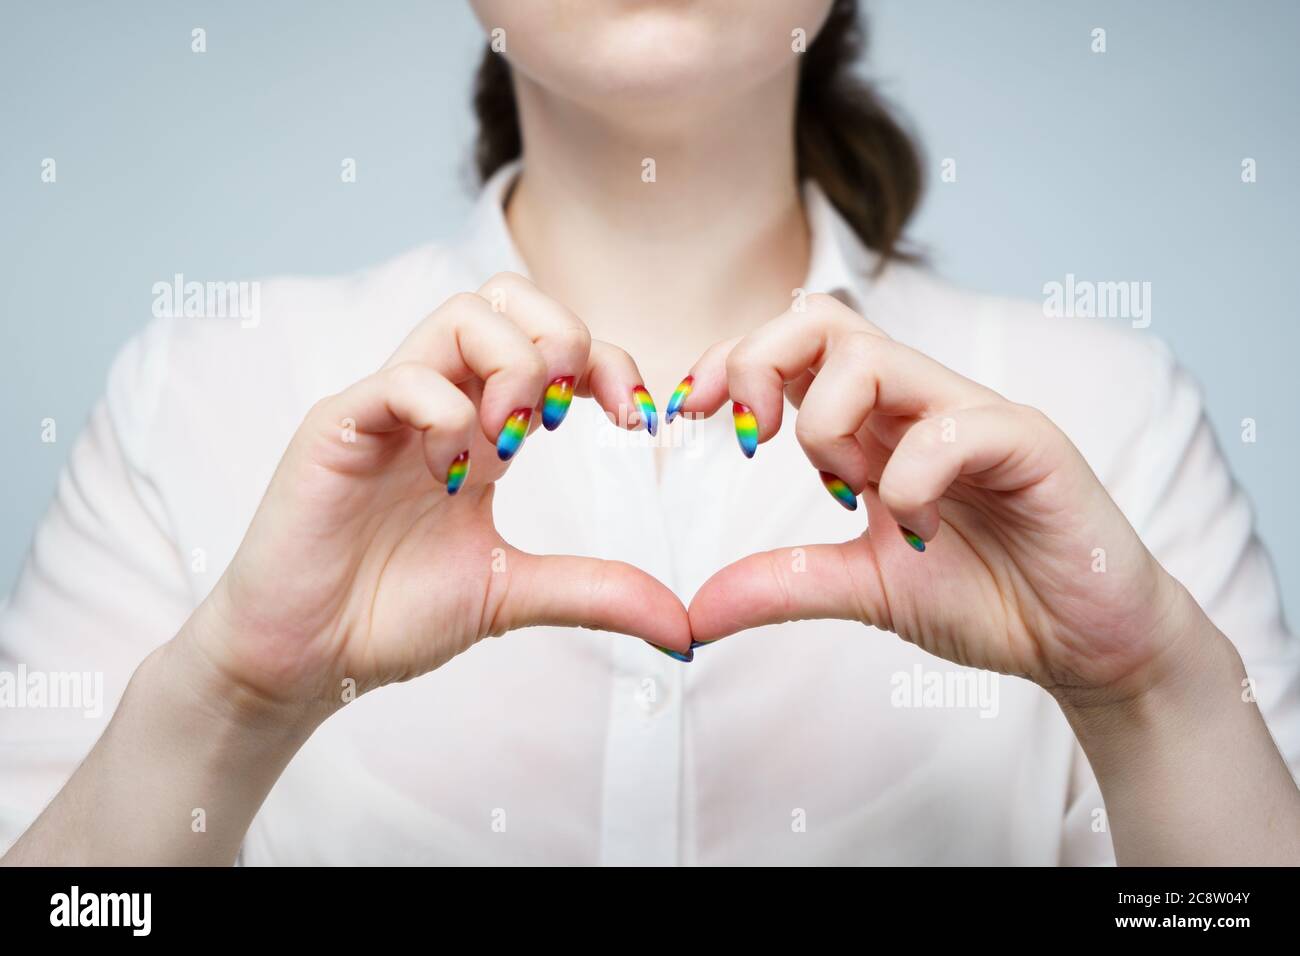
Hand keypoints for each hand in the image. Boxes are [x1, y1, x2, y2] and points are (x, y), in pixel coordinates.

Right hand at [184, 272, 690, 719]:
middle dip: (562, 338)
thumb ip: (598, 593)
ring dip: (511, 367)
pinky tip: (450, 477)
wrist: (304, 660)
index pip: (554, 346)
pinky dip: (447, 414)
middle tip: (568, 416)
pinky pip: (402, 377)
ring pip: (461, 314)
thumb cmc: (391, 614)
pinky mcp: (338, 428)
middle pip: (508, 298)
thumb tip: (686, 630)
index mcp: (480, 428)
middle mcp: (439, 402)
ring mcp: (386, 407)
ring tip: (509, 443)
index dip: (609, 363)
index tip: (641, 422)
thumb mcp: (515, 594)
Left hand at [678, 294, 1200, 702]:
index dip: (730, 361)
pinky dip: (910, 482)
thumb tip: (693, 614)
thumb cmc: (986, 594)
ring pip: (874, 359)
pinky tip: (922, 534)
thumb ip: (782, 585)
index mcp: (876, 424)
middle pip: (823, 319)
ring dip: (830, 428)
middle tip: (751, 438)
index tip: (687, 415)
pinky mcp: (1028, 443)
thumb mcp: (862, 588)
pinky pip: (951, 429)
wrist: (1083, 642)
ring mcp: (974, 416)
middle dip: (760, 362)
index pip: (793, 348)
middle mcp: (918, 404)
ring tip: (850, 497)